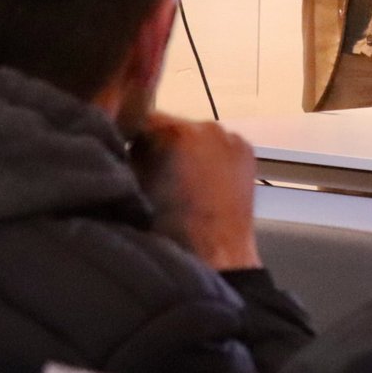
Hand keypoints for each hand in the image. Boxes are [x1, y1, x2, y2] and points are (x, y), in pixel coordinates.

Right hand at [131, 112, 260, 270]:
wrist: (216, 254)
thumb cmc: (169, 228)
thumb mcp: (137, 187)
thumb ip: (132, 157)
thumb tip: (127, 145)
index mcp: (176, 132)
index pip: (142, 119)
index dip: (130, 137)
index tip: (125, 154)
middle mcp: (207, 126)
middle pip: (172, 125)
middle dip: (161, 144)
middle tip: (154, 172)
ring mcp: (231, 137)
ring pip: (196, 135)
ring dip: (186, 150)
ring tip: (180, 181)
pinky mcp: (246, 151)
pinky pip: (219, 146)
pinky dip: (209, 157)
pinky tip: (203, 182)